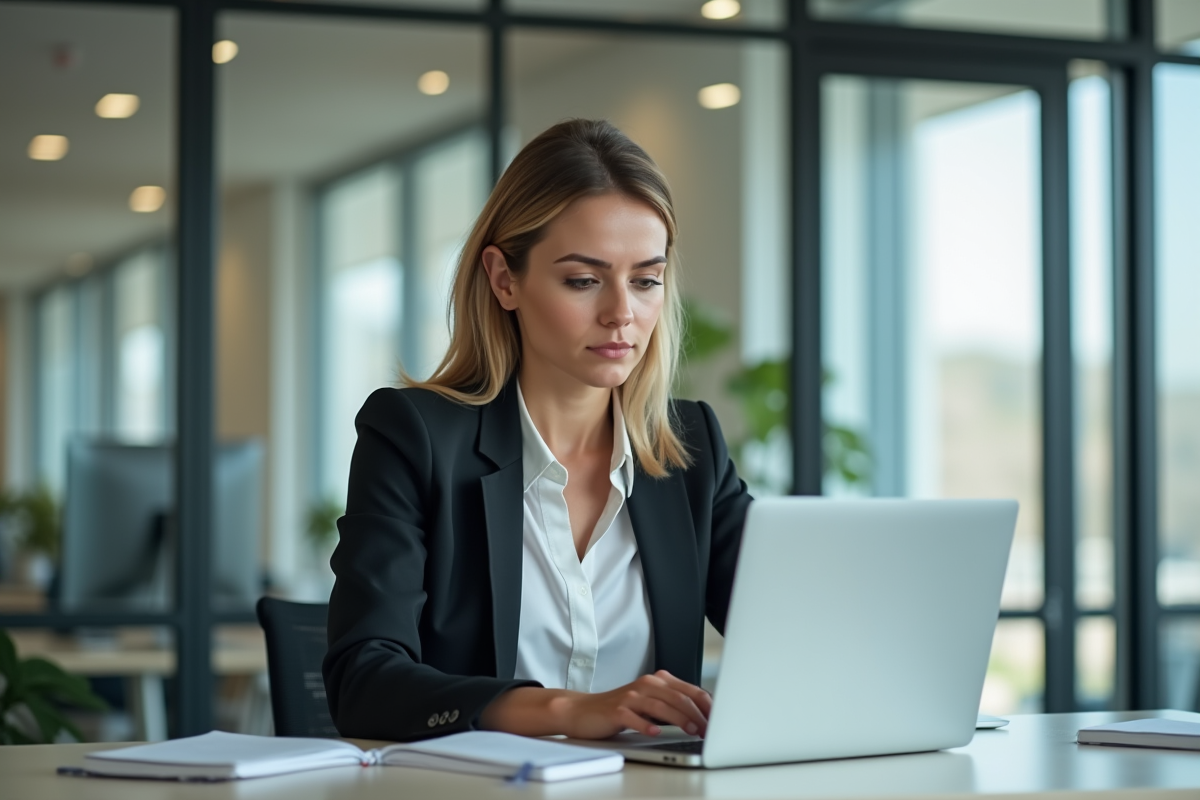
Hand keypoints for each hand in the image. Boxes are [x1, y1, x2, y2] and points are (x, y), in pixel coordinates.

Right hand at [480, 670, 710, 738]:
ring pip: (661, 706)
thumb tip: (703, 716)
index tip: (720, 720)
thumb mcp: (650, 704)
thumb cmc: (620, 709)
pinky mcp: (616, 710)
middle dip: (699, 714)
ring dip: (680, 719)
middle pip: (679, 697)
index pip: (690, 690)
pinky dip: (647, 724)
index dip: (707, 705)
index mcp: (658, 681)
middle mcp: (646, 684)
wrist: (583, 711)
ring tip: (692, 731)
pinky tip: (655, 732)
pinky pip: (634, 717)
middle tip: (710, 730)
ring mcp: (631, 696)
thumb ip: (672, 705)